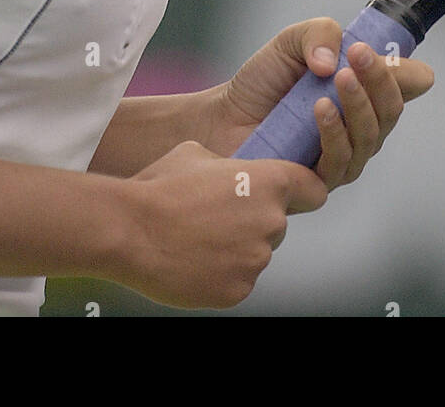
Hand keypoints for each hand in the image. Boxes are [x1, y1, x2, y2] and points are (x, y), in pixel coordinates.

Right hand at [117, 140, 325, 308]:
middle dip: (254, 220)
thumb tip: (231, 174)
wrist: (130, 231)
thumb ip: (228, 165)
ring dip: (236, 247)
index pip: (313, 189)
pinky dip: (222, 273)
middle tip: (216, 216)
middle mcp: (271, 221)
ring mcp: (256, 260)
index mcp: (268, 182)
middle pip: (278, 223)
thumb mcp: (197, 154)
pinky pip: (239, 280)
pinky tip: (194, 260)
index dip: (304, 191)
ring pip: (256, 253)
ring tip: (198, 239)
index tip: (297, 195)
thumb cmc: (160, 188)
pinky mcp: (239, 291)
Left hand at [201, 17, 433, 189]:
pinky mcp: (320, 182)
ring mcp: (344, 157)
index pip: (403, 86)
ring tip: (340, 78)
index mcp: (362, 92)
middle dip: (381, 80)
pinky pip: (341, 161)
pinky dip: (335, 133)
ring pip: (370, 137)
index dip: (409, 74)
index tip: (390, 53)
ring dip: (359, 105)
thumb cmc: (263, 82)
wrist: (222, 116)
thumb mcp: (291, 41)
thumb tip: (335, 62)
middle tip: (360, 55)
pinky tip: (321, 110)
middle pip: (390, 111)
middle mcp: (360, 127)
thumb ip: (319, 34)